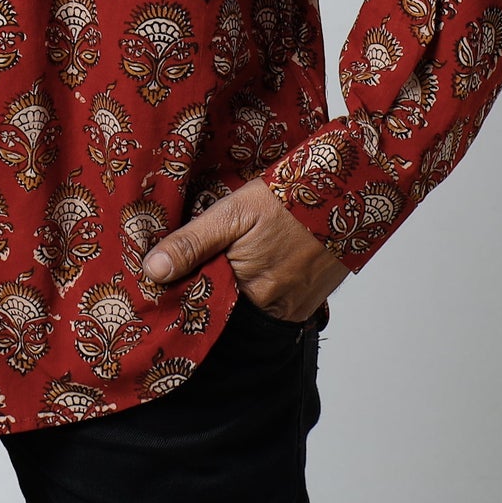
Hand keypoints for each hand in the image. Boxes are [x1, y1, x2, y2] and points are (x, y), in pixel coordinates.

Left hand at [141, 177, 348, 323]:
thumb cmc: (288, 198)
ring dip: (237, 292)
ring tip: (226, 264)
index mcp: (250, 292)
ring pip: (251, 308)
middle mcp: (274, 310)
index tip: (165, 283)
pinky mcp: (311, 302)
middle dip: (211, 292)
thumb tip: (152, 272)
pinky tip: (255, 267)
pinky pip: (276, 306)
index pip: (205, 307)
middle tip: (195, 267)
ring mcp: (295, 309)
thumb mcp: (233, 212)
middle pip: (229, 310)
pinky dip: (262, 292)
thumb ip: (193, 243)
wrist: (348, 192)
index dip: (186, 293)